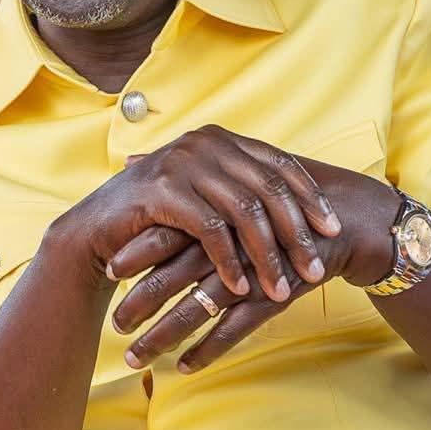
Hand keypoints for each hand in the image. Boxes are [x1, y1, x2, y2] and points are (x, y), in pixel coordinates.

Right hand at [98, 126, 341, 301]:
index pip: (280, 164)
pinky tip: (239, 288)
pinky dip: (229, 262)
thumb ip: (241, 190)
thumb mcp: (205, 194)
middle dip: (297, 234)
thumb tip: (299, 209)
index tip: (334, 229)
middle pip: (269, 189)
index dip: (311, 197)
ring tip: (281, 290)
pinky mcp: (164, 191)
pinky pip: (212, 230)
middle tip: (315, 270)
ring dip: (267, 256)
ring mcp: (184, 163)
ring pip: (245, 212)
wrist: (96, 228)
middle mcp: (206, 143)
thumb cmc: (156, 217)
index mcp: (221, 138)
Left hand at [110, 162, 397, 369]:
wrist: (344, 222)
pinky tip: (182, 367)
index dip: (135, 251)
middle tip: (113, 324)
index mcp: (217, 212)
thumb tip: (133, 158)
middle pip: (174, 275)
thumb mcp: (235, 181)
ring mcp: (252, 272)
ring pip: (198, 309)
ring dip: (163, 335)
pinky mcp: (273, 297)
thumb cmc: (281, 201)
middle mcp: (230, 242)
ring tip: (133, 357)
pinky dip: (207, 349)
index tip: (103, 267)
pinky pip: (234, 330)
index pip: (167, 232)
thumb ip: (181, 175)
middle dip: (140, 302)